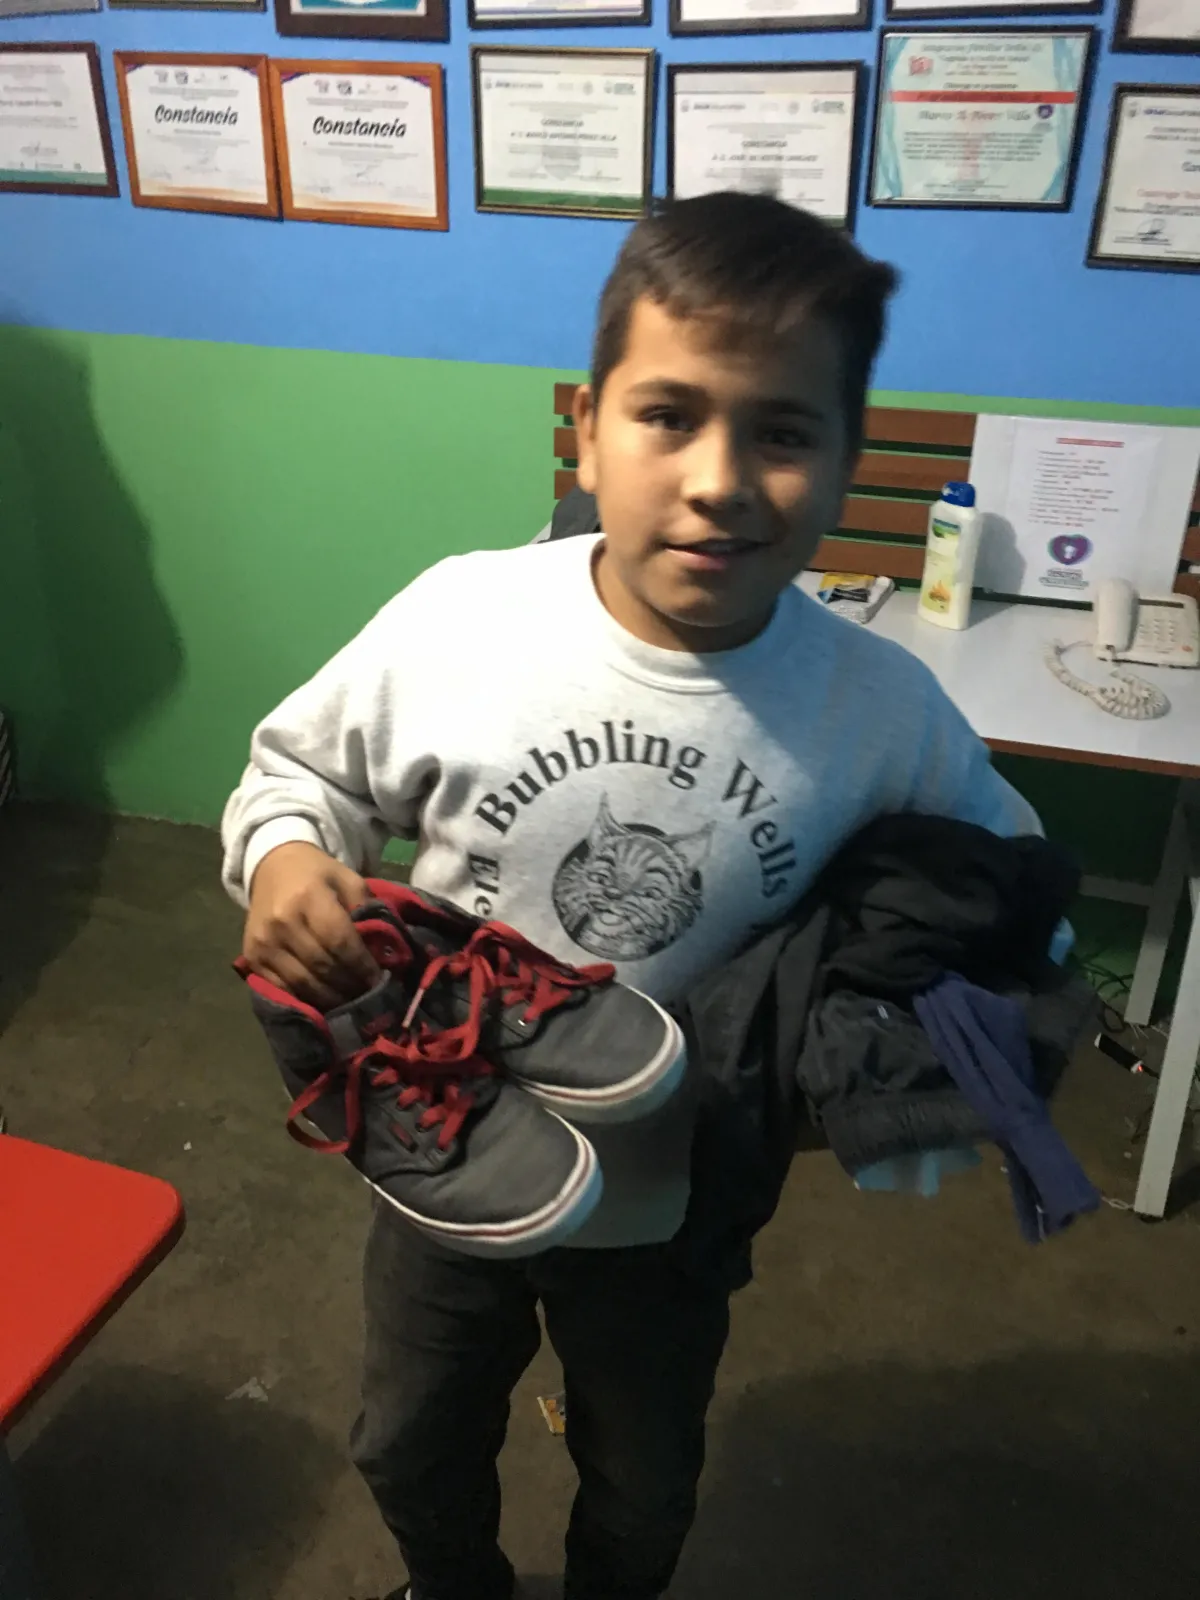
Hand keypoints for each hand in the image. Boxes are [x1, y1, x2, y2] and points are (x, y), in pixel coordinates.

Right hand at [243, 841, 378, 1007]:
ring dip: (331, 998)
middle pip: (322, 966)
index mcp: (309, 896)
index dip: (362, 965)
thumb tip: (383, 951)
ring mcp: (263, 942)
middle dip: (350, 985)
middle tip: (369, 995)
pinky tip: (325, 1001)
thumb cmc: (317, 875)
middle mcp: (282, 921)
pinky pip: (282, 988)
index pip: (339, 941)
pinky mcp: (252, 957)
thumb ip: (366, 910)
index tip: (379, 979)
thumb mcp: (347, 879)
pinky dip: (306, 999)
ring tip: (351, 1001)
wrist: (272, 867)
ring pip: (303, 983)